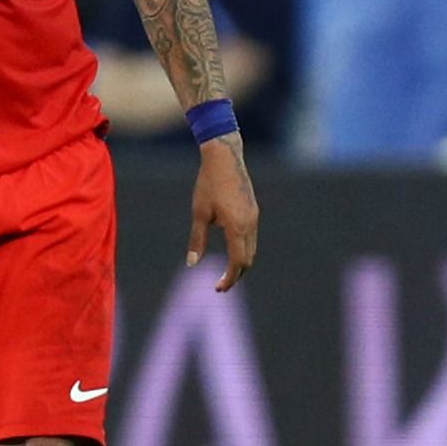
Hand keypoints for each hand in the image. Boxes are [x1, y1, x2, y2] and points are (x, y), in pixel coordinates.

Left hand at [188, 133, 258, 291]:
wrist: (225, 158)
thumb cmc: (208, 185)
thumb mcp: (199, 213)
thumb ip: (197, 240)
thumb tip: (192, 264)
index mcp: (237, 227)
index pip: (238, 262)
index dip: (229, 278)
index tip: (218, 289)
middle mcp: (250, 224)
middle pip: (248, 259)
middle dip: (235, 274)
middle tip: (220, 286)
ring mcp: (255, 217)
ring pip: (251, 249)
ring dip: (240, 263)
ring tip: (225, 273)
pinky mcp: (254, 211)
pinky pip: (251, 237)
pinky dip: (243, 249)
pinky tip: (231, 251)